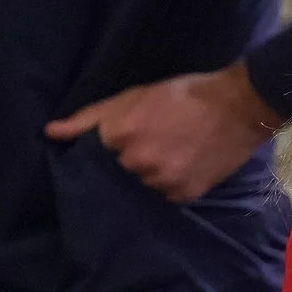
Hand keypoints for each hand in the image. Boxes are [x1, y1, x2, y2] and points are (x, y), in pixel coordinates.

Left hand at [44, 61, 280, 202]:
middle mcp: (136, 163)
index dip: (100, 153)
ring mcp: (161, 182)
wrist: (240, 106)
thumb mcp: (135, 96)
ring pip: (139, 187)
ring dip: (145, 177)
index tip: (111, 148)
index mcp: (119, 135)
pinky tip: (179, 168)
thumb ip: (90, 116)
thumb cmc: (185, 95)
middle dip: (124, 164)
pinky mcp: (183, 195)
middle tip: (145, 149)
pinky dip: (166, 185)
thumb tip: (51, 133)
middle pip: (115, 174)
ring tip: (164, 159)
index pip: (90, 157)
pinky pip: (163, 196)